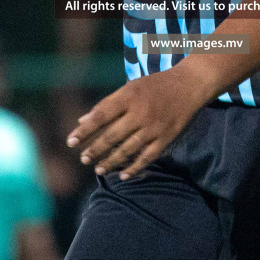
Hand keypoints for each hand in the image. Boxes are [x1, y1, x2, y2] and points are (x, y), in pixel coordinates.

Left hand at [67, 64, 212, 179]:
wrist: (189, 84)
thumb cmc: (154, 85)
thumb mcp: (129, 88)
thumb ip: (106, 105)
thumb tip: (82, 122)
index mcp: (128, 97)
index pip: (100, 116)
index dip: (84, 131)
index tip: (70, 142)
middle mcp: (140, 112)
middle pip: (111, 135)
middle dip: (95, 149)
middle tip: (83, 159)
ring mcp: (153, 127)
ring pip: (127, 149)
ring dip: (110, 161)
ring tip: (98, 168)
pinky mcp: (166, 138)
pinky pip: (147, 157)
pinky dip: (134, 167)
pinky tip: (122, 175)